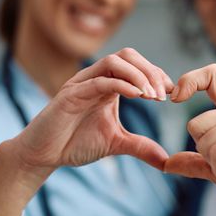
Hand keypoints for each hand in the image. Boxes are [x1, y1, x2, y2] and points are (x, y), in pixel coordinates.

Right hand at [13, 47, 173, 170]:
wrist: (43, 154)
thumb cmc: (75, 143)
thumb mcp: (116, 144)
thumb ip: (140, 147)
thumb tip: (166, 160)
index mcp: (108, 84)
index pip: (137, 66)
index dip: (156, 75)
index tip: (171, 94)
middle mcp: (96, 78)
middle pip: (128, 55)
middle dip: (150, 71)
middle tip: (164, 94)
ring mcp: (83, 83)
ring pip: (114, 61)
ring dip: (138, 75)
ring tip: (153, 96)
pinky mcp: (71, 94)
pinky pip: (99, 80)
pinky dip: (121, 84)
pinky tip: (137, 96)